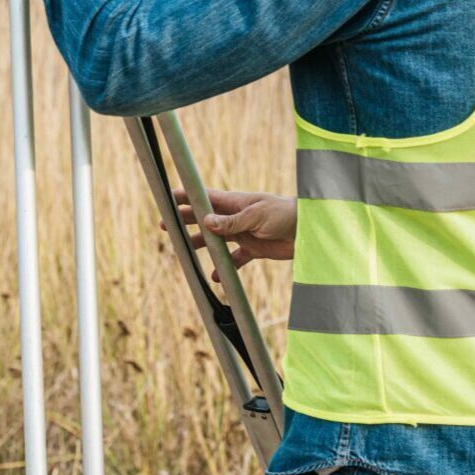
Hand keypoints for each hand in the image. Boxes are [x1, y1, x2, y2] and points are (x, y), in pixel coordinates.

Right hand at [163, 188, 296, 281]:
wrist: (308, 229)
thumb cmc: (285, 213)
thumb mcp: (257, 216)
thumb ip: (232, 221)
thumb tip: (206, 222)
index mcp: (235, 202)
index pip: (205, 198)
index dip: (186, 197)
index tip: (168, 198)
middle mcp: (236, 217)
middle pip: (205, 219)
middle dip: (185, 221)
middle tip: (165, 226)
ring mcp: (243, 233)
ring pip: (216, 239)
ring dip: (201, 244)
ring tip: (184, 251)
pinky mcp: (253, 249)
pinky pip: (235, 259)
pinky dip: (225, 267)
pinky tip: (216, 277)